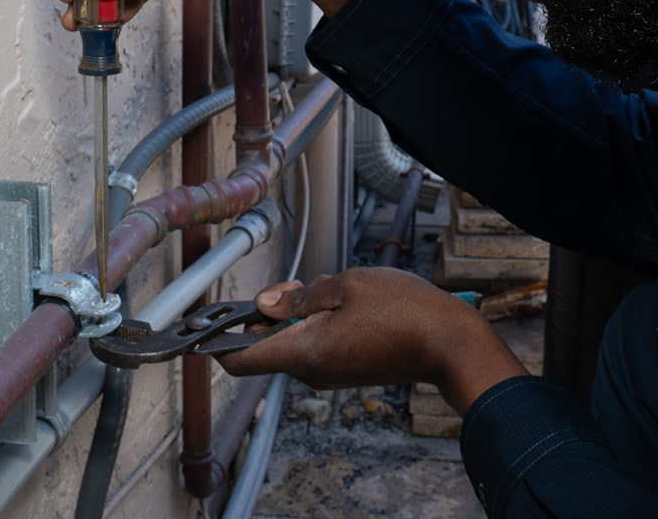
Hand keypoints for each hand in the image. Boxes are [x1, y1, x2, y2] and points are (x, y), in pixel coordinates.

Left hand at [217, 267, 528, 414]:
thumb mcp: (347, 285)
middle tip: (302, 282)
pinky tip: (350, 301)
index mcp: (304, 353)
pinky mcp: (346, 370)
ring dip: (304, 311)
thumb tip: (267, 304)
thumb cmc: (404, 312)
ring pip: (295, 339)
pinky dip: (322, 321)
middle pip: (267, 343)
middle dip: (274, 309)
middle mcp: (311, 372)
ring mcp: (330, 375)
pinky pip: (318, 344)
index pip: (239, 359)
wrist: (449, 343)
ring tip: (339, 288)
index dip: (216, 339)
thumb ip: (301, 295)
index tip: (208, 319)